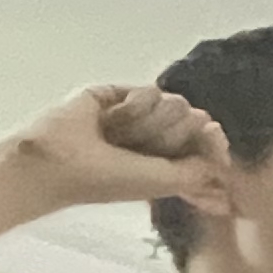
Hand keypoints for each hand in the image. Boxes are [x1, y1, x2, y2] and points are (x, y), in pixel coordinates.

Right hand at [1, 83, 229, 215]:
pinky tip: (109, 121)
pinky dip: (131, 110)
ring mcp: (140, 112)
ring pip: (176, 104)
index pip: (209, 140)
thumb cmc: (104, 179)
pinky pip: (151, 91)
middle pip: (195, 120)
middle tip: (137, 150)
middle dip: (167, 138)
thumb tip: (216, 135)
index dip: (211, 141)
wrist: (56, 162)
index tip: (209, 141)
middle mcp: (159, 134)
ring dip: (146, 125)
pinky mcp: (121, 92)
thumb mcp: (160, 182)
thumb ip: (199, 168)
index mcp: (171, 158)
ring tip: (117, 137)